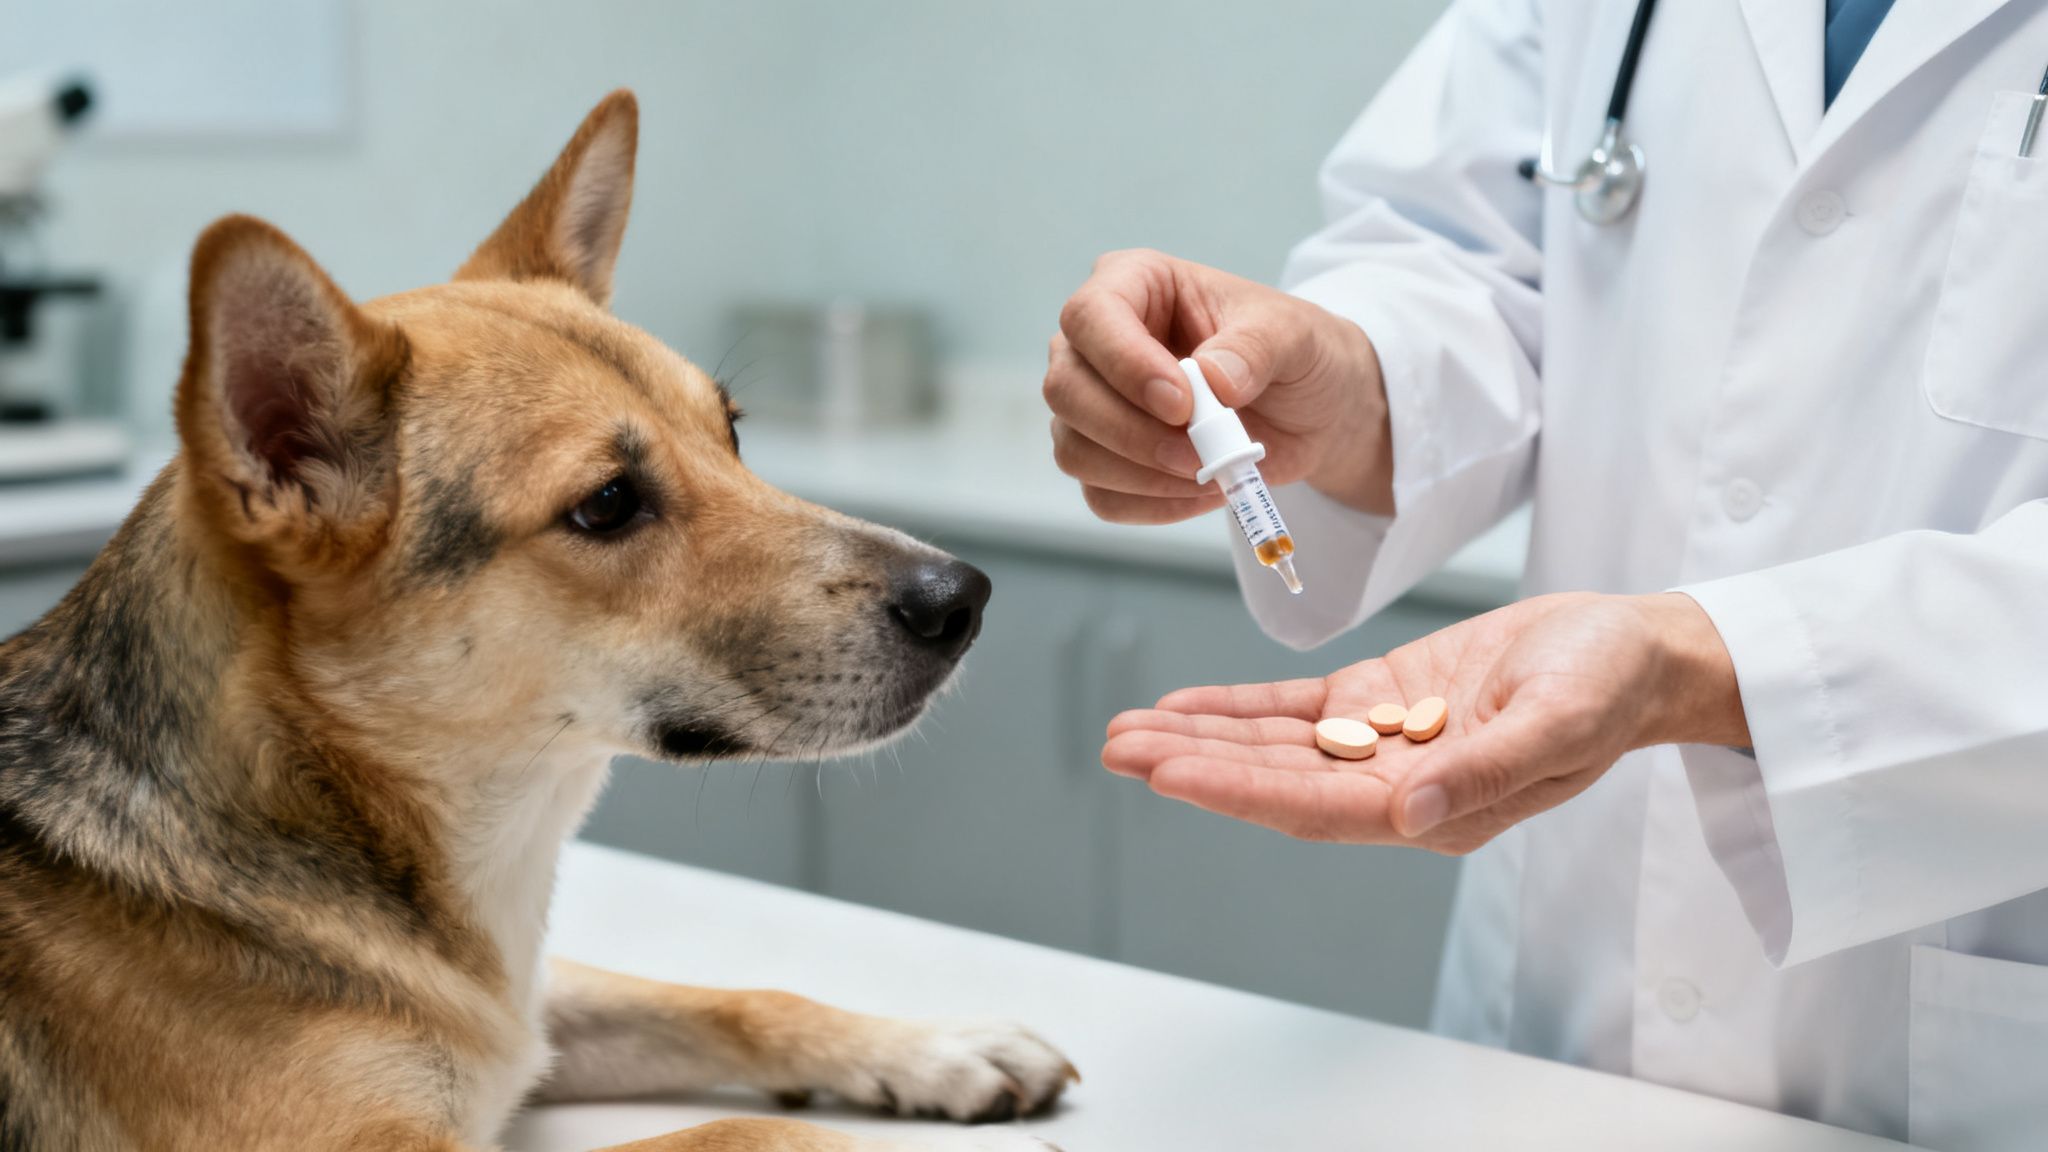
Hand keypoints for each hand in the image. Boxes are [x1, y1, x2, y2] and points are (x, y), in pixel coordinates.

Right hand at [1043, 248, 1392, 523]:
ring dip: (1144, 475)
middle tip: (1197, 452)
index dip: (1125, 364)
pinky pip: (1102, 496)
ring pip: (1074, 450)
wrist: (1308, 410)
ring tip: (1211, 471)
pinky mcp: (1106, 461)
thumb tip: (1215, 380)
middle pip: (1065, 389)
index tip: (1182, 404)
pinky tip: (1203, 491)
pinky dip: (1154, 505)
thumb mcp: (1293, 336)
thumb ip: (1256, 347)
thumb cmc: (1291, 353)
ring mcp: (1093, 405)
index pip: (1089, 316)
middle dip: (1131, 432)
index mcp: (1133, 284)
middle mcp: (1097, 343)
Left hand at [1101, 593, 1749, 852]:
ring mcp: (1383, 743)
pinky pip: (1295, 709)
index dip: (1237, 791)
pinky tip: (1182, 705)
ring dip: (1200, 738)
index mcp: (1435, 808)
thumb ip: (1485, 773)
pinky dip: (1238, 707)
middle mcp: (1396, 787)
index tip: (1169, 773)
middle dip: (1193, 765)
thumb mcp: (1560, 722)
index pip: (1313, 806)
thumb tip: (1408, 817)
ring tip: (1126, 731)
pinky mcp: (1382, 699)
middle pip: (1274, 780)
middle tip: (1117, 750)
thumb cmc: (1609, 688)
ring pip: (1272, 746)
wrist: (1636, 650)